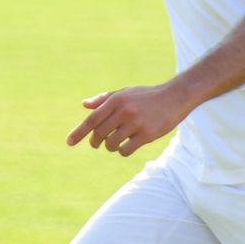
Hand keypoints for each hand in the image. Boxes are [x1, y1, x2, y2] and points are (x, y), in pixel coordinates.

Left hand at [66, 82, 192, 156]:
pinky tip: (127, 147)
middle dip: (95, 142)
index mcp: (116, 100)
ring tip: (115, 143)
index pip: (92, 119)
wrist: (175, 97)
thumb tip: (84, 105)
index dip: (79, 132)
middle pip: (99, 134)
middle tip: (97, 144)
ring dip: (110, 147)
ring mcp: (136, 123)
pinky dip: (122, 152)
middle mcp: (124, 111)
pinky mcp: (147, 134)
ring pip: (112, 144)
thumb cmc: (147, 95)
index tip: (69, 142)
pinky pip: (126, 150)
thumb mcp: (125, 92)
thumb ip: (104, 99)